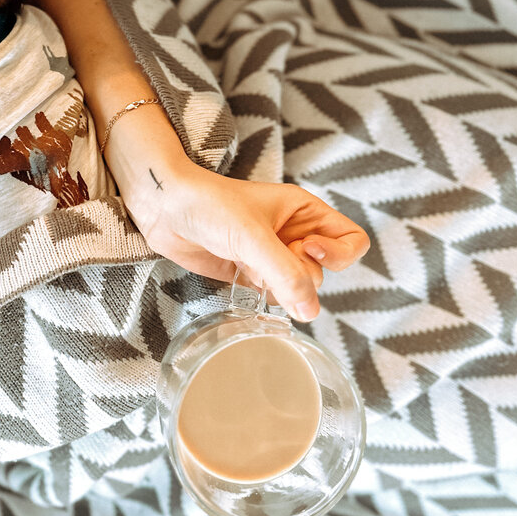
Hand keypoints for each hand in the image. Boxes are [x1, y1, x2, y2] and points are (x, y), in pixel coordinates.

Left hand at [127, 159, 369, 321]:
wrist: (164, 208)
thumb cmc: (208, 203)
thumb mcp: (252, 236)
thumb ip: (285, 274)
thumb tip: (311, 312)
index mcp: (305, 211)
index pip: (352, 240)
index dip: (338, 253)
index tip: (307, 248)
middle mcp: (294, 234)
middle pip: (325, 271)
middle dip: (299, 273)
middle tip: (266, 259)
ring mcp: (272, 255)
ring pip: (300, 288)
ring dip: (279, 287)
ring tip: (248, 266)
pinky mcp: (250, 273)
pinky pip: (275, 297)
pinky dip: (264, 297)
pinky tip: (240, 279)